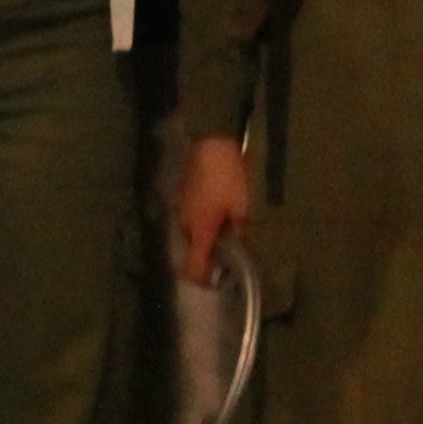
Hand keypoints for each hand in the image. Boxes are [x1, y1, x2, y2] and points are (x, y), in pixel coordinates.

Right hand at [171, 134, 251, 287]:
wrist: (212, 143)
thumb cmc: (229, 177)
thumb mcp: (242, 207)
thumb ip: (239, 232)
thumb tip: (237, 247)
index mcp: (200, 231)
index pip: (193, 267)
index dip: (203, 279)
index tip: (217, 281)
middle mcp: (185, 224)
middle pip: (193, 251)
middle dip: (209, 255)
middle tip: (231, 250)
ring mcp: (180, 208)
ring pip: (192, 233)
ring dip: (206, 236)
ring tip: (228, 225)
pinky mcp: (181, 195)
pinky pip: (191, 217)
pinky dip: (202, 221)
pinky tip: (218, 208)